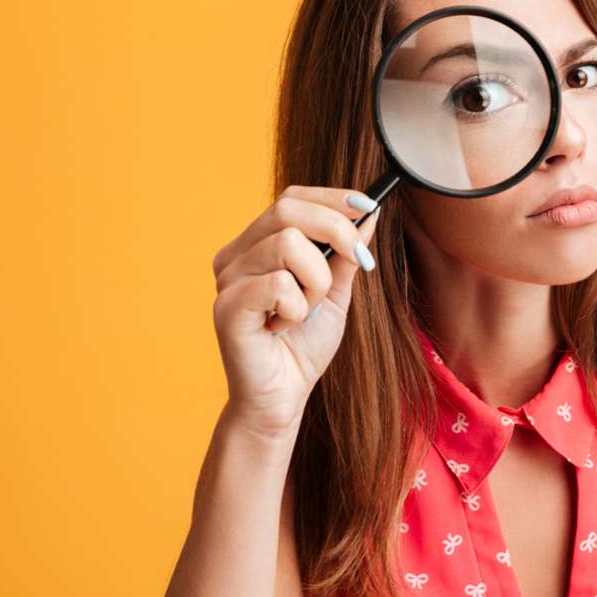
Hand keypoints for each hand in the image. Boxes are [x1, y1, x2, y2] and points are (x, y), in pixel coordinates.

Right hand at [210, 185, 379, 437]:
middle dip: (337, 230)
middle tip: (359, 260)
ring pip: (289, 244)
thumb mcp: (336, 293)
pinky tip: (284, 327)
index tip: (368, 207)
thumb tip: (369, 213)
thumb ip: (346, 254)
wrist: (283, 399)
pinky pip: (279, 284)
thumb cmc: (303, 346)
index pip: (291, 198)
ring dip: (317, 281)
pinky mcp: (227, 307)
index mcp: (256, 245)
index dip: (332, 197)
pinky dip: (298, 307)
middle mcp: (235, 255)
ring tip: (306, 311)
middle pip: (287, 209)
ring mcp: (227, 279)